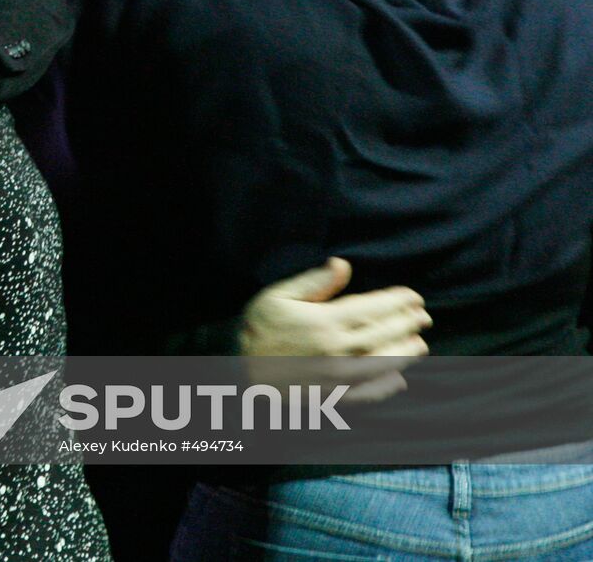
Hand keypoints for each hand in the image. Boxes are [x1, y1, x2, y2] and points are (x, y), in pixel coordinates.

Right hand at [241, 258, 431, 402]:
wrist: (238, 371)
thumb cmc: (257, 328)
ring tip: (420, 344)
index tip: (413, 296)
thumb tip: (342, 265)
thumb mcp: (277, 296)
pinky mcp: (332, 398)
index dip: (397, 301)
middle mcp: (337, 351)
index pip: (372, 309)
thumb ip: (313, 282)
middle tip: (424, 316)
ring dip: (405, 353)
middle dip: (407, 323)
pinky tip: (398, 380)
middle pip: (384, 335)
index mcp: (325, 322)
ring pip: (382, 365)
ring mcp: (337, 378)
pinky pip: (367, 395)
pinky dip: (386, 388)